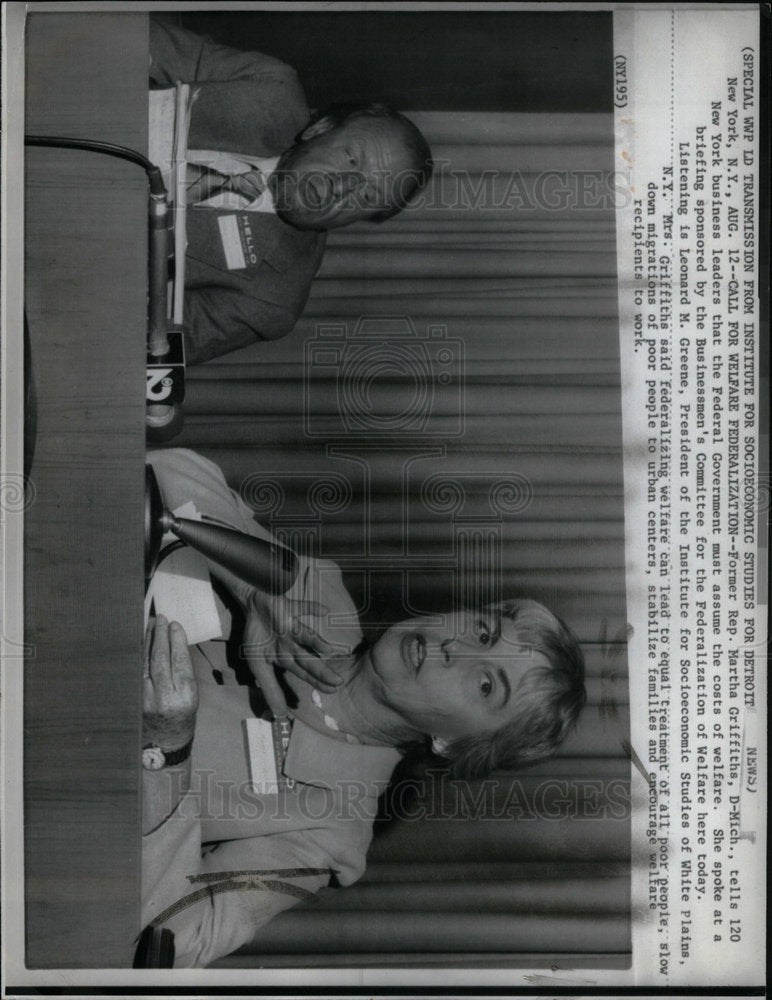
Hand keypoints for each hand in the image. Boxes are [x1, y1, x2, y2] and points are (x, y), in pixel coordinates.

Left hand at [143, 615, 197, 750]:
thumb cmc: (183, 716)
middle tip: (161, 619)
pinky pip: (137, 671)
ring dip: (148, 641)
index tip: (175, 625)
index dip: (176, 640)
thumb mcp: (191, 695)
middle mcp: (165, 696)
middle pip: (160, 658)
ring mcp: (146, 698)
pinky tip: (141, 643)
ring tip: (151, 625)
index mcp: (185, 695)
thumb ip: (183, 671)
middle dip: (160, 636)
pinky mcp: (134, 699)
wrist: (165, 743)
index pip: (179, 660)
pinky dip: (139, 655)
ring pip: (145, 662)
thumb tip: (174, 643)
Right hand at [242, 595, 343, 717]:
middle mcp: (292, 644)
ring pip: (306, 636)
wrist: (253, 606)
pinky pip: (300, 607)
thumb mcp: (258, 665)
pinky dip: (310, 608)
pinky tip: (324, 611)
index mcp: (286, 657)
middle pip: (308, 659)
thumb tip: (280, 716)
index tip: (333, 691)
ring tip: (330, 650)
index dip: (317, 682)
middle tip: (338, 681)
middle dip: (321, 670)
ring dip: (317, 642)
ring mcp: (291, 626)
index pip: (304, 672)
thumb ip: (270, 689)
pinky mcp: (288, 608)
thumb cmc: (258, 636)